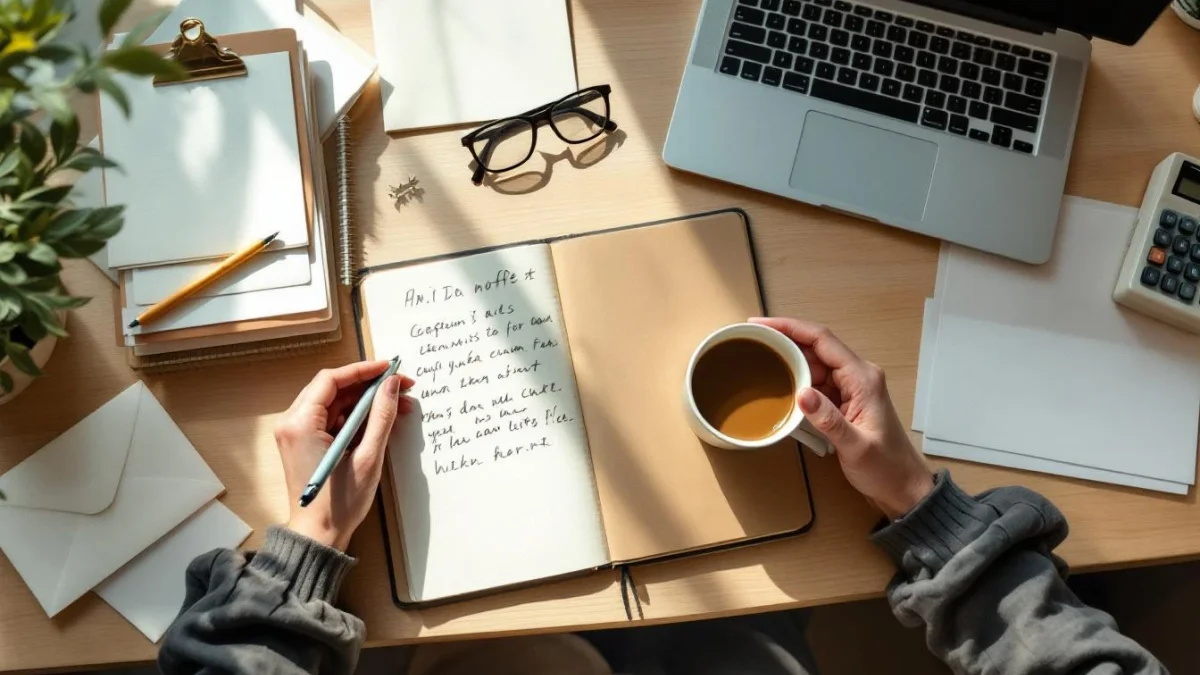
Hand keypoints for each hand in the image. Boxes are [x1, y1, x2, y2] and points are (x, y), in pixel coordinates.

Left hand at [273, 361, 413, 549]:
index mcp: (300, 424)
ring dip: (365, 401)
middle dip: (368, 385)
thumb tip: (391, 386)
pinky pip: (332, 418)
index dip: (363, 370)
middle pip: (332, 388)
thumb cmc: (338, 504)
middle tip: (400, 386)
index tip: (390, 368)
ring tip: (398, 405)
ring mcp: (296, 433)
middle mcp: (292, 423)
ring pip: (334, 402)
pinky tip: (380, 420)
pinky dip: (355, 416)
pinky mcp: (305, 443)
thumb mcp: (368, 458)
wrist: (318, 536)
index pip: (331, 380)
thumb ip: (381, 417)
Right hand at [753, 317, 932, 518]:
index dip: (790, 327)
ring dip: (788, 365)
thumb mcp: (855, 446)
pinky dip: (796, 383)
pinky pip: (816, 384)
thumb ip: (828, 420)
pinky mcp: (845, 402)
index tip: (761, 324)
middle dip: (784, 343)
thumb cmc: (885, 468)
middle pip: (815, 349)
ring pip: (813, 366)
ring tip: (758, 362)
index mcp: (862, 378)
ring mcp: (851, 388)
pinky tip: (778, 387)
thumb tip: (801, 393)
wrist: (903, 487)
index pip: (822, 340)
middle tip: (752, 344)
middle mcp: (857, 376)